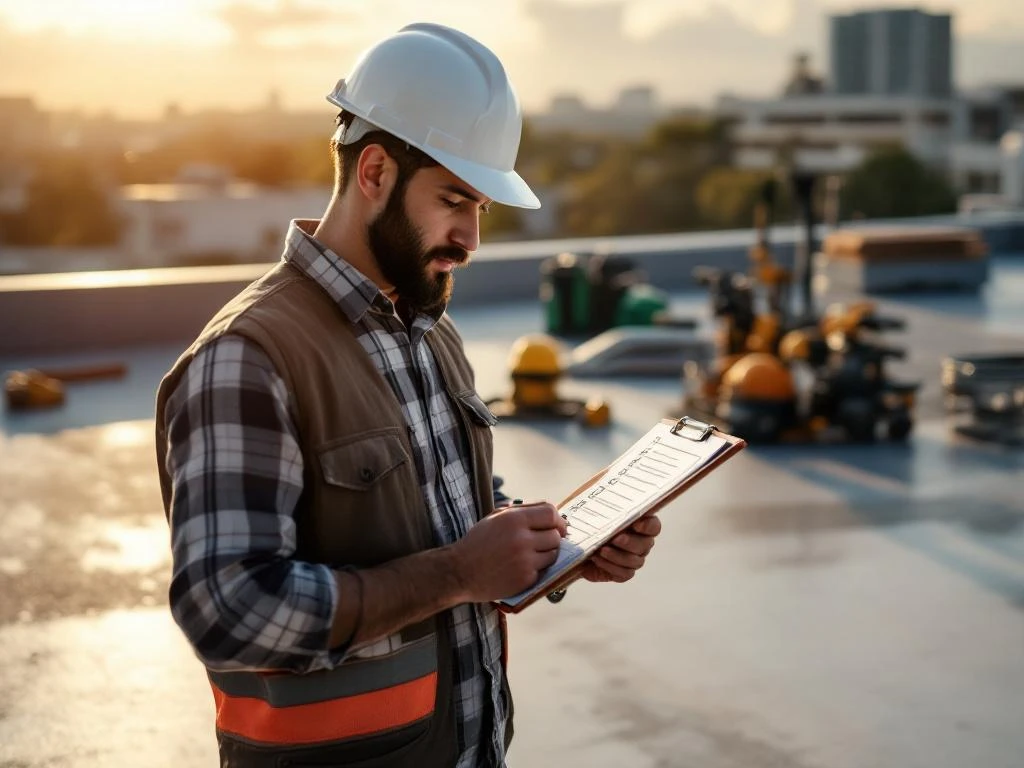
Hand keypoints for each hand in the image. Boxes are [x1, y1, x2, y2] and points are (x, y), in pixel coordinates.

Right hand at [451, 502, 566, 602]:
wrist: (459, 572)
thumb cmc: (478, 542)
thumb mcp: (495, 517)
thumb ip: (522, 511)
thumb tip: (550, 513)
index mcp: (514, 519)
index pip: (551, 514)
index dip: (558, 520)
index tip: (558, 526)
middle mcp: (522, 539)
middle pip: (555, 535)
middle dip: (552, 538)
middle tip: (542, 542)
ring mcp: (525, 560)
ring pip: (554, 554)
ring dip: (547, 554)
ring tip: (530, 555)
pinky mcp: (526, 579)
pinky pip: (544, 570)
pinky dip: (537, 569)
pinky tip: (521, 567)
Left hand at [580, 513, 660, 583]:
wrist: (575, 546)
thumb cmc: (589, 526)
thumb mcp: (596, 512)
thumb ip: (607, 509)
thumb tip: (611, 501)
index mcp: (639, 524)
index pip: (653, 526)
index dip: (648, 526)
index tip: (635, 524)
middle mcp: (641, 543)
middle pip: (645, 544)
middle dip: (630, 542)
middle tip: (615, 539)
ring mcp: (634, 559)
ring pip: (635, 561)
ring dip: (617, 556)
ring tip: (601, 550)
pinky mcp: (623, 573)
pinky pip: (624, 573)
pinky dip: (610, 567)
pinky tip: (598, 559)